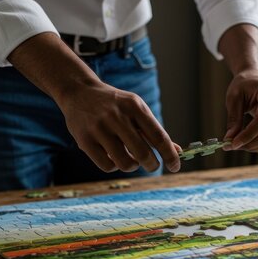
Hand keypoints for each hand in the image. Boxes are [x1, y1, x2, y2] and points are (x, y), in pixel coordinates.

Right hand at [57, 82, 180, 172]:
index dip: (169, 155)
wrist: (80, 92)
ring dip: (133, 166)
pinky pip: (107, 166)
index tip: (175, 166)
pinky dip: (115, 166)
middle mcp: (117, 116)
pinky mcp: (85, 140)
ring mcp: (99, 128)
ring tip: (131, 160)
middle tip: (153, 165)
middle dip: (152, 165)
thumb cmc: (116, 105)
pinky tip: (114, 157)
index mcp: (135, 106)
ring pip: (125, 163)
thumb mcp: (137, 109)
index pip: (158, 136)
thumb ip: (154, 131)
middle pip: (142, 153)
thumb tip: (178, 151)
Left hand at [224, 70, 257, 153]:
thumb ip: (233, 118)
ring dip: (256, 147)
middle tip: (233, 146)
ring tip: (240, 144)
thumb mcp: (233, 97)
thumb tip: (230, 139)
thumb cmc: (243, 86)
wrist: (255, 79)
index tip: (233, 144)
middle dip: (251, 143)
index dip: (248, 135)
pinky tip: (249, 143)